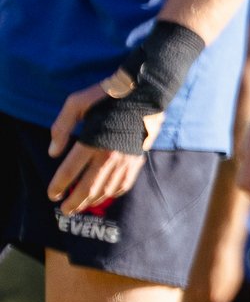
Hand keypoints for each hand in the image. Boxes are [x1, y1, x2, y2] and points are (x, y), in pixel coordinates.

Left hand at [47, 75, 155, 210]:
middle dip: (74, 202)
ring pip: (106, 189)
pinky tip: (103, 196)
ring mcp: (126, 159)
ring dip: (91, 201)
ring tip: (81, 206)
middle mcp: (109, 155)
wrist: (146, 91)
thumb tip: (53, 152)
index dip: (58, 186)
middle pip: (88, 187)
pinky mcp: (137, 159)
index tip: (51, 195)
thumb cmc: (108, 94)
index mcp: (92, 141)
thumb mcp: (76, 102)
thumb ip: (61, 127)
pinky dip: (112, 194)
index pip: (70, 172)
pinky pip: (124, 184)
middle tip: (64, 210)